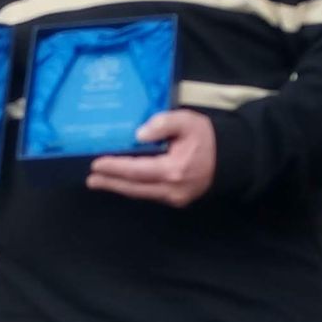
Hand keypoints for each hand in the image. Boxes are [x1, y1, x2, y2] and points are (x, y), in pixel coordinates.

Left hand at [86, 108, 217, 206]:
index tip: (96, 164)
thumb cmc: (207, 137)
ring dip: (119, 187)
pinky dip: (133, 187)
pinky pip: (149, 194)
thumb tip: (138, 134)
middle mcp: (172, 189)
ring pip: (140, 193)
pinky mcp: (176, 200)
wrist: (231, 158)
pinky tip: (121, 181)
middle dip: (110, 183)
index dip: (115, 168)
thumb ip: (164, 123)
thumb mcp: (187, 121)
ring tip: (98, 181)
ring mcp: (175, 198)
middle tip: (90, 179)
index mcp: (174, 169)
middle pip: (134, 188)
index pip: (137, 170)